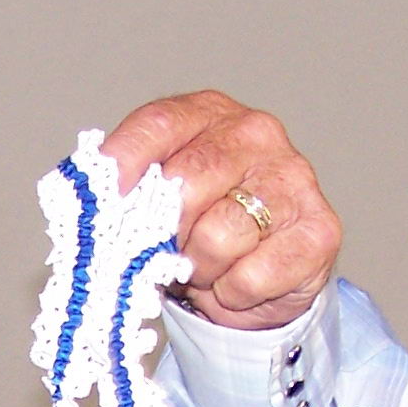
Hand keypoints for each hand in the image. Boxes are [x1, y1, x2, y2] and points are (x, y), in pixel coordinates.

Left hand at [97, 90, 339, 329]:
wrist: (260, 282)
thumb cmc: (200, 230)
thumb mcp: (157, 201)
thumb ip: (127, 192)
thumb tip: (88, 204)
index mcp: (208, 114)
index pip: (157, 125)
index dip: (123, 162)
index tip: (101, 200)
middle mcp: (256, 134)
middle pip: (187, 182)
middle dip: (165, 231)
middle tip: (166, 251)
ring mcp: (294, 178)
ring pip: (218, 235)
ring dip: (200, 268)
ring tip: (205, 267)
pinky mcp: (319, 229)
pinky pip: (251, 275)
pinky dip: (233, 293)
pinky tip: (236, 282)